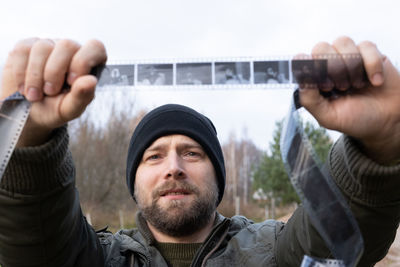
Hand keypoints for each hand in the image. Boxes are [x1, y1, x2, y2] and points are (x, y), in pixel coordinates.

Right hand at [0, 38, 106, 146]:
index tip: (71, 81)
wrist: (27, 114)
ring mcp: (49, 46)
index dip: (83, 62)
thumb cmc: (54, 109)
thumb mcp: (70, 109)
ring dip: (36, 75)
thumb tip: (91, 81)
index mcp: (89, 64)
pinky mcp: (26, 47)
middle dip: (55, 71)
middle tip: (50, 92)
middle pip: (67, 45)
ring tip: (35, 96)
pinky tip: (24, 88)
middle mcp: (71, 51)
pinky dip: (21, 73)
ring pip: (43, 47)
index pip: (95, 47)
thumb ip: (83, 96)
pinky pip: (23, 50)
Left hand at [299, 36, 399, 163]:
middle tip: (342, 88)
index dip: (312, 69)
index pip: (301, 59)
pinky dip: (372, 65)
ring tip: (358, 85)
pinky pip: (366, 46)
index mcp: (314, 79)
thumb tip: (300, 71)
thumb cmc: (355, 119)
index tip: (326, 87)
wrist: (388, 122)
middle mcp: (328, 64)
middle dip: (333, 69)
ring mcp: (348, 57)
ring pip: (342, 42)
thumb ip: (309, 98)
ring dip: (351, 66)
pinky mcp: (370, 53)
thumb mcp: (328, 116)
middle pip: (320, 47)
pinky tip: (375, 81)